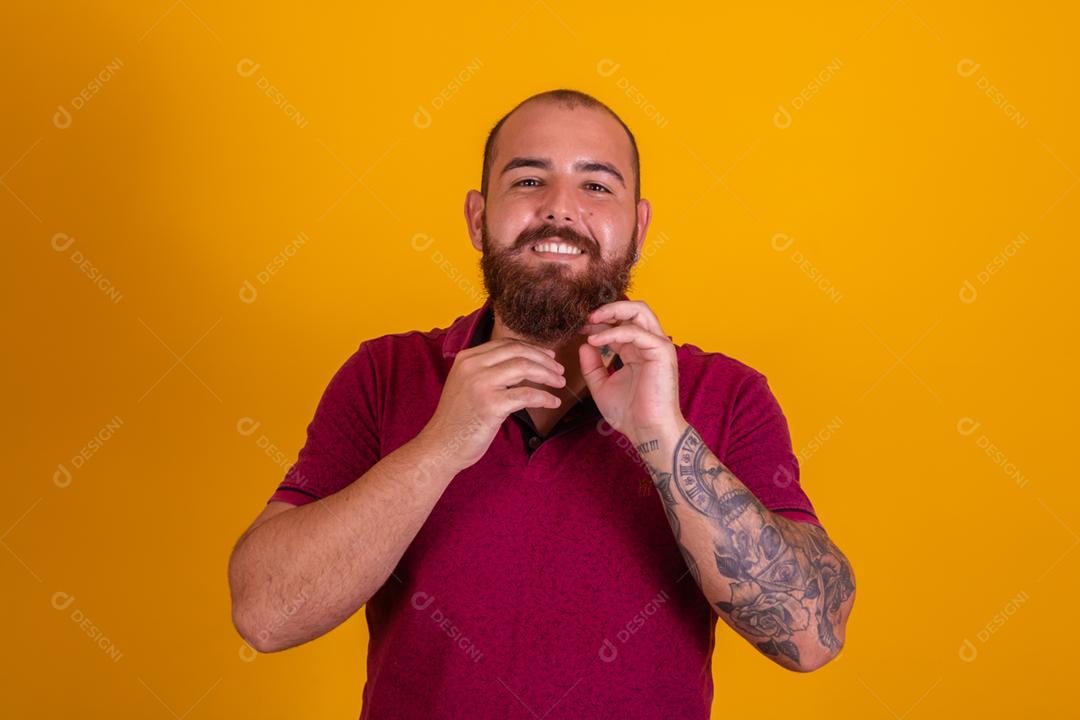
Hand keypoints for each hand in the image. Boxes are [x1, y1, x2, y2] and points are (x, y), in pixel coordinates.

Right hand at [419, 338, 565, 472]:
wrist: (440, 446)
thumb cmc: (457, 420)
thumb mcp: (466, 384)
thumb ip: (487, 371)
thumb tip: (521, 364)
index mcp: (467, 358)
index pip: (507, 344)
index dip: (532, 348)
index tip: (548, 357)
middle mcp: (472, 366)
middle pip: (518, 352)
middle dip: (543, 359)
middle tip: (559, 370)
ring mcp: (481, 384)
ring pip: (524, 368)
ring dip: (547, 375)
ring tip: (559, 383)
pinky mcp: (491, 405)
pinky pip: (527, 395)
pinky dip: (544, 397)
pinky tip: (553, 402)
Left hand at [579, 300, 684, 438]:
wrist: (646, 430)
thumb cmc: (628, 413)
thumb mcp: (601, 386)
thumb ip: (592, 366)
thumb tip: (583, 344)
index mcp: (636, 350)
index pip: (619, 324)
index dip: (598, 322)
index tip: (579, 327)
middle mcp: (648, 344)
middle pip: (634, 309)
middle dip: (609, 308)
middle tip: (586, 316)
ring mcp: (657, 345)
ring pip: (640, 311)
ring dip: (613, 310)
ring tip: (591, 320)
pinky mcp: (661, 351)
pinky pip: (636, 332)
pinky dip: (614, 332)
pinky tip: (595, 341)